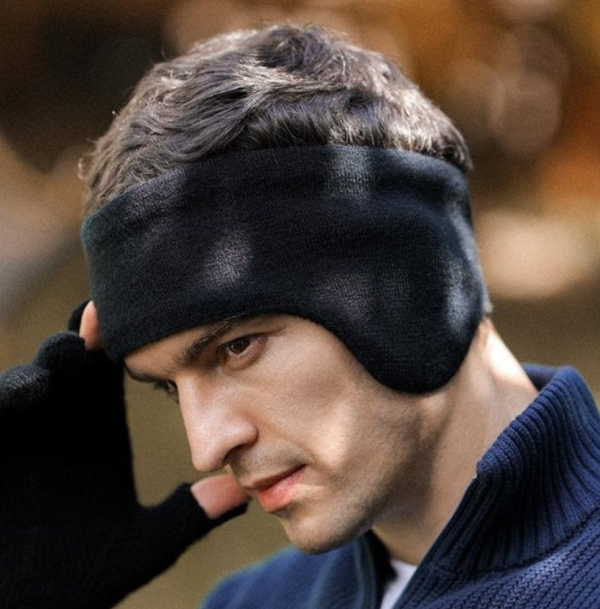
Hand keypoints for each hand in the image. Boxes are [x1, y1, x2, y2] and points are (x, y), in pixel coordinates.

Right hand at [0, 302, 247, 608]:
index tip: (163, 323)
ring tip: (73, 351)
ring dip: (52, 360)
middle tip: (113, 319)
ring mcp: (23, 425)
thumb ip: (187, 518)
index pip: (121, 363)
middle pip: (79, 354)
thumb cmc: (74, 574)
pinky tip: (27, 395)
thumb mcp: (137, 544)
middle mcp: (61, 414)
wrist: (13, 604)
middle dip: (93, 334)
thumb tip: (244, 493)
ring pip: (35, 373)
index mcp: (99, 423)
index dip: (140, 340)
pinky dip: (8, 395)